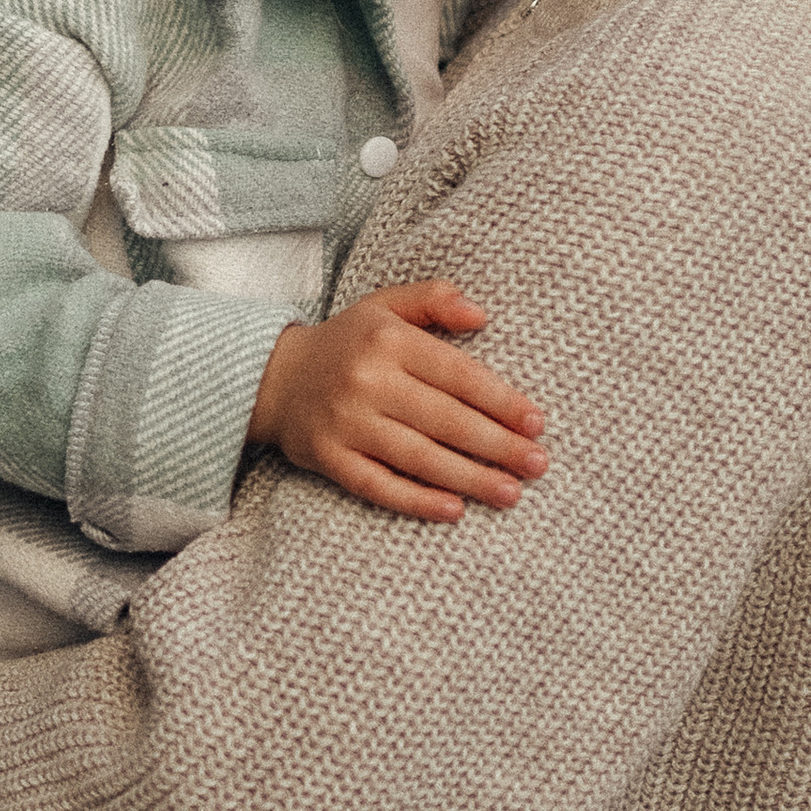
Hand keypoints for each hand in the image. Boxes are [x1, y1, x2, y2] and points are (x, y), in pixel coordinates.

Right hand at [249, 280, 547, 523]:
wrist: (272, 376)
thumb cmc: (346, 344)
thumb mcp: (384, 307)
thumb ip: (433, 300)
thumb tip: (481, 315)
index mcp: (387, 340)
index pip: (457, 374)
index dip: (501, 401)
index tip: (536, 423)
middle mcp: (366, 380)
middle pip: (444, 419)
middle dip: (497, 445)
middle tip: (538, 464)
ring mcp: (346, 422)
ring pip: (418, 456)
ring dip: (470, 478)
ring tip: (511, 493)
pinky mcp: (329, 457)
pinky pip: (378, 485)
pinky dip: (416, 501)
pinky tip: (453, 510)